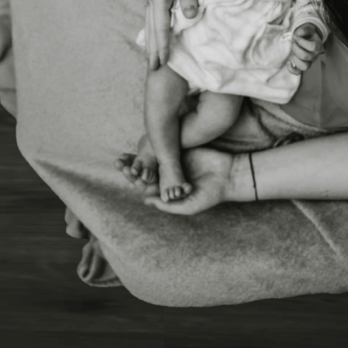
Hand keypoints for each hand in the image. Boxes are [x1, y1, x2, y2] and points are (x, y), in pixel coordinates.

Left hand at [116, 147, 233, 214]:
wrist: (229, 176)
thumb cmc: (211, 195)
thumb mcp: (189, 205)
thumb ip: (168, 205)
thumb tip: (145, 201)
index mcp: (168, 191)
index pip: (147, 187)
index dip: (135, 180)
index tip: (126, 172)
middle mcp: (168, 178)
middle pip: (145, 173)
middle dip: (131, 169)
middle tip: (118, 162)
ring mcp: (173, 164)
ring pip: (150, 161)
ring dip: (136, 158)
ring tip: (123, 154)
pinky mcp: (180, 152)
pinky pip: (162, 149)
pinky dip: (151, 146)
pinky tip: (140, 142)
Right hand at [144, 0, 197, 69]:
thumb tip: (191, 16)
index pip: (162, 27)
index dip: (163, 45)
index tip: (162, 62)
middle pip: (152, 29)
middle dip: (153, 49)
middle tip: (153, 68)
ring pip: (150, 24)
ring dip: (151, 41)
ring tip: (151, 56)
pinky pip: (151, 17)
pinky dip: (151, 30)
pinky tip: (152, 34)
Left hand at [287, 23, 324, 73]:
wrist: (307, 39)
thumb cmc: (306, 34)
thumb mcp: (306, 29)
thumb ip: (303, 30)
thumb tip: (297, 35)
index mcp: (318, 46)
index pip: (312, 47)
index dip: (301, 41)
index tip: (295, 37)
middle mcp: (315, 56)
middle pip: (306, 56)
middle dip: (295, 48)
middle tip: (292, 42)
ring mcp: (309, 62)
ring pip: (304, 66)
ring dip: (294, 58)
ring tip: (291, 52)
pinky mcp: (302, 66)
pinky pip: (298, 72)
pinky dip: (291, 69)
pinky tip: (288, 62)